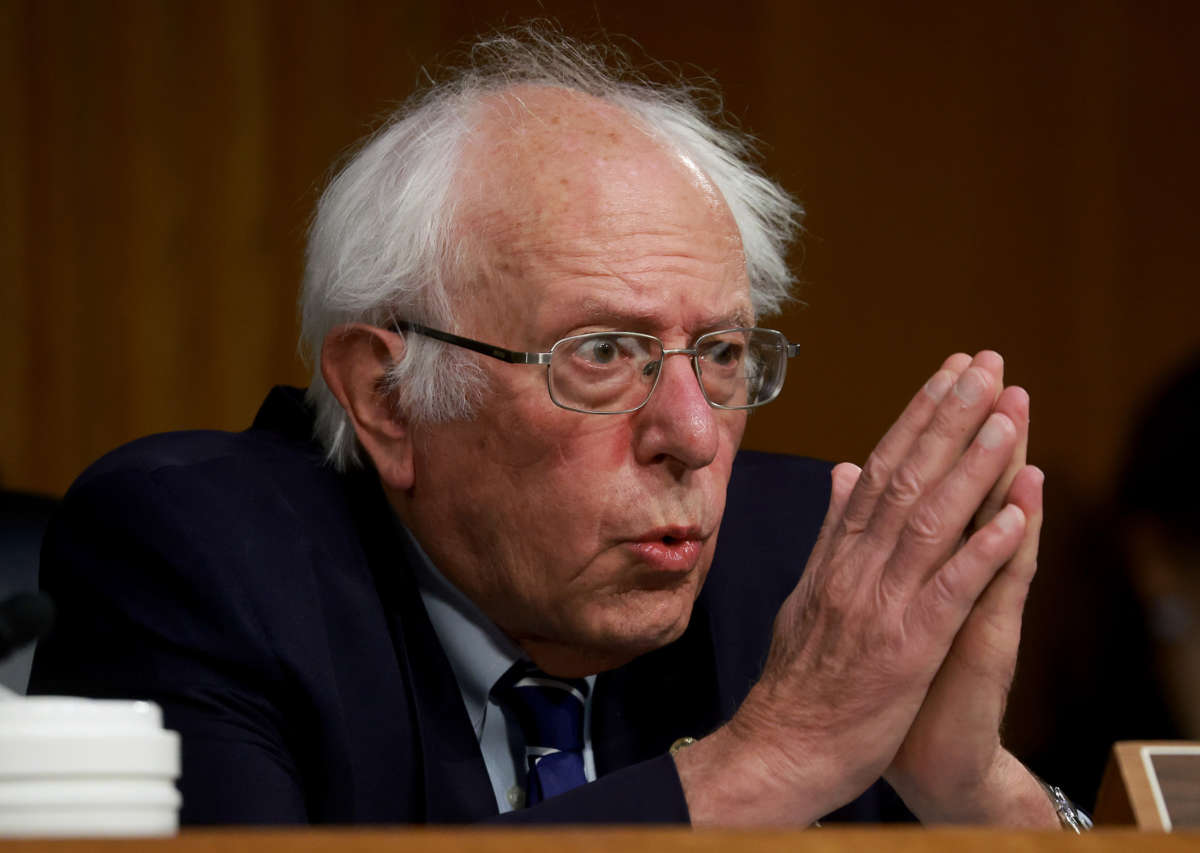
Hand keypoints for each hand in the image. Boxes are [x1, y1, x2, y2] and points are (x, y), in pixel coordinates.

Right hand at [675, 351, 1028, 824]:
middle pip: (906, 477)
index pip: (878, 469)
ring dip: (971, 465)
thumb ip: (830, 532)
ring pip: (928, 520)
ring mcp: (880, 604)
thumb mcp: (807, 592)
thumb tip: (842, 473)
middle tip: (983, 366)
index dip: (916, 417)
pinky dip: (980, 549)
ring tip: (1005, 416)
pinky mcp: (906, 647)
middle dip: (949, 417)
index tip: (947, 375)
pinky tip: (1012, 513)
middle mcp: (856, 567)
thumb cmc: (800, 677)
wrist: (782, 746)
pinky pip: (948, 590)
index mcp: (836, 554)